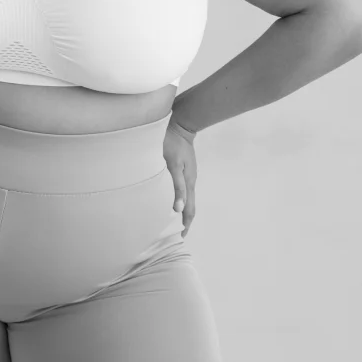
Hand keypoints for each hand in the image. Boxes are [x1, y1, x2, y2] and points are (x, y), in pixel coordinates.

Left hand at [163, 122, 197, 238]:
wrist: (180, 125)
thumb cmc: (172, 144)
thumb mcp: (173, 166)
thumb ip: (176, 187)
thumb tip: (177, 209)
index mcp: (189, 183)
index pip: (189, 209)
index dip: (185, 224)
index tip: (180, 236)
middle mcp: (190, 181)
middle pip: (189, 206)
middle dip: (184, 220)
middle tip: (175, 233)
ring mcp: (188, 175)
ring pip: (186, 198)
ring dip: (181, 210)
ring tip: (172, 220)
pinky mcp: (184, 169)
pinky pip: (183, 189)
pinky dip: (178, 199)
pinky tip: (171, 199)